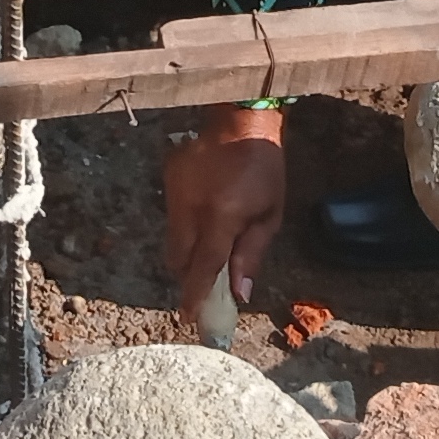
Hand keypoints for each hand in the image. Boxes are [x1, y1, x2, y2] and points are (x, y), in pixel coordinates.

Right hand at [162, 105, 285, 315]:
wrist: (240, 120)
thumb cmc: (263, 168)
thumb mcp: (270, 214)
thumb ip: (251, 254)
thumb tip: (239, 293)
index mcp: (221, 218)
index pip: (202, 268)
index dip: (195, 295)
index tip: (190, 318)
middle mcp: (191, 209)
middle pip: (179, 260)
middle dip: (189, 277)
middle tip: (203, 286)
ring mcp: (175, 194)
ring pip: (173, 240)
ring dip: (187, 253)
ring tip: (208, 246)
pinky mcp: (168, 181)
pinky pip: (172, 217)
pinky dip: (185, 227)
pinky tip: (204, 213)